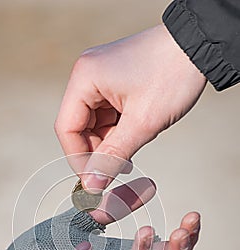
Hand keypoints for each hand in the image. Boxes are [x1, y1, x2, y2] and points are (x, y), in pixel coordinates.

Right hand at [55, 24, 206, 190]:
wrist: (199, 46)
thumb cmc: (173, 75)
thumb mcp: (142, 123)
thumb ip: (113, 157)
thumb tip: (92, 185)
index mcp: (85, 78)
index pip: (67, 129)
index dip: (78, 159)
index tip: (94, 180)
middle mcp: (86, 76)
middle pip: (78, 127)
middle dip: (97, 152)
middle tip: (115, 170)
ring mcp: (99, 79)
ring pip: (93, 125)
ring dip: (109, 144)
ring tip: (130, 155)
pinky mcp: (113, 83)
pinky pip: (106, 116)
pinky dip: (117, 132)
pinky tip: (133, 140)